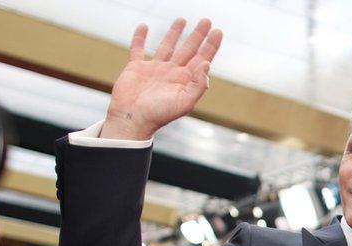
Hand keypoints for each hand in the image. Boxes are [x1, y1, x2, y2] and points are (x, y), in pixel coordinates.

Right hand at [101, 18, 222, 139]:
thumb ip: (198, 84)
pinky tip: (144, 27)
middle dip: (198, 35)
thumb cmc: (159, 114)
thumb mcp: (185, 102)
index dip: (210, 46)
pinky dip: (140, 37)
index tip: (218, 32)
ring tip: (182, 20)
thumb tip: (207, 63)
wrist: (133, 119)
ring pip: (167, 46)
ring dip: (174, 33)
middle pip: (188, 49)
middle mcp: (172, 73)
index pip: (202, 59)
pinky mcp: (136, 68)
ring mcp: (155, 69)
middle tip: (206, 21)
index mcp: (185, 80)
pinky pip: (138, 49)